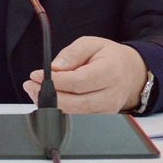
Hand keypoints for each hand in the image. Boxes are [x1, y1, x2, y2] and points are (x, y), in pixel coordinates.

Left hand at [22, 36, 147, 113]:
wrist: (131, 73)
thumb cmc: (110, 57)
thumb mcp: (91, 43)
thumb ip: (72, 53)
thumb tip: (54, 68)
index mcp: (110, 72)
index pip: (78, 82)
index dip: (55, 81)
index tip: (36, 75)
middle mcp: (110, 95)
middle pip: (74, 104)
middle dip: (47, 96)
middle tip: (30, 85)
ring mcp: (107, 111)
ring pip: (74, 115)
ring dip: (50, 105)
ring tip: (35, 90)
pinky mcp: (101, 119)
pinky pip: (77, 118)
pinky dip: (60, 110)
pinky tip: (49, 98)